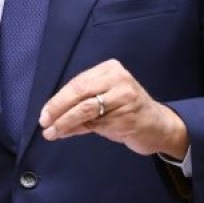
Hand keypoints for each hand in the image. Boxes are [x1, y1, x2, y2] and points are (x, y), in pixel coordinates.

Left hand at [37, 59, 187, 158]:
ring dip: (65, 123)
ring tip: (51, 133)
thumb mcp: (105, 100)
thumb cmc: (127, 110)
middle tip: (44, 122)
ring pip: (86, 110)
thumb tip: (51, 117)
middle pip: (80, 92)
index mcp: (110, 69)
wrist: (159, 126)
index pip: (78, 82)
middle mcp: (118, 79)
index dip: (58, 99)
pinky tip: (68, 134)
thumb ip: (81, 104)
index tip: (44, 113)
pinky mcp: (127, 117)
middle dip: (58, 109)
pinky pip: (96, 125)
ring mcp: (125, 97)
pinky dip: (78, 130)